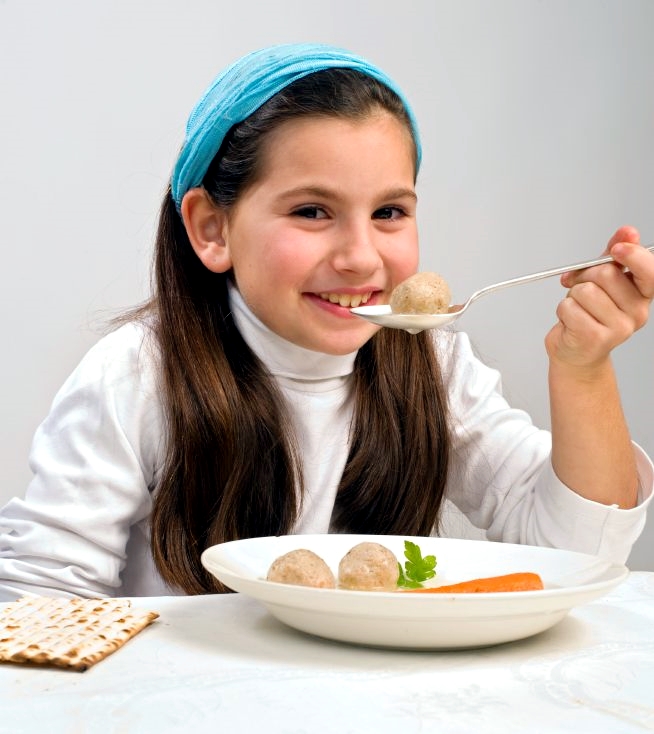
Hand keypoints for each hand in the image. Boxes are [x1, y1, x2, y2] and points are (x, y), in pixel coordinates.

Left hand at [545, 226, 653, 370]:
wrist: (576, 352)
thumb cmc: (588, 314)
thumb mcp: (602, 281)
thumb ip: (613, 256)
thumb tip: (628, 231)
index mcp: (642, 294)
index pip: (649, 270)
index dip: (632, 255)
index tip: (616, 248)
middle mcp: (637, 312)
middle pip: (606, 275)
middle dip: (584, 276)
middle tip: (579, 287)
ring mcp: (619, 328)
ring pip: (584, 291)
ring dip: (571, 296)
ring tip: (577, 309)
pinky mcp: (596, 338)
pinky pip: (569, 308)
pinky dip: (563, 311)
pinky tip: (571, 322)